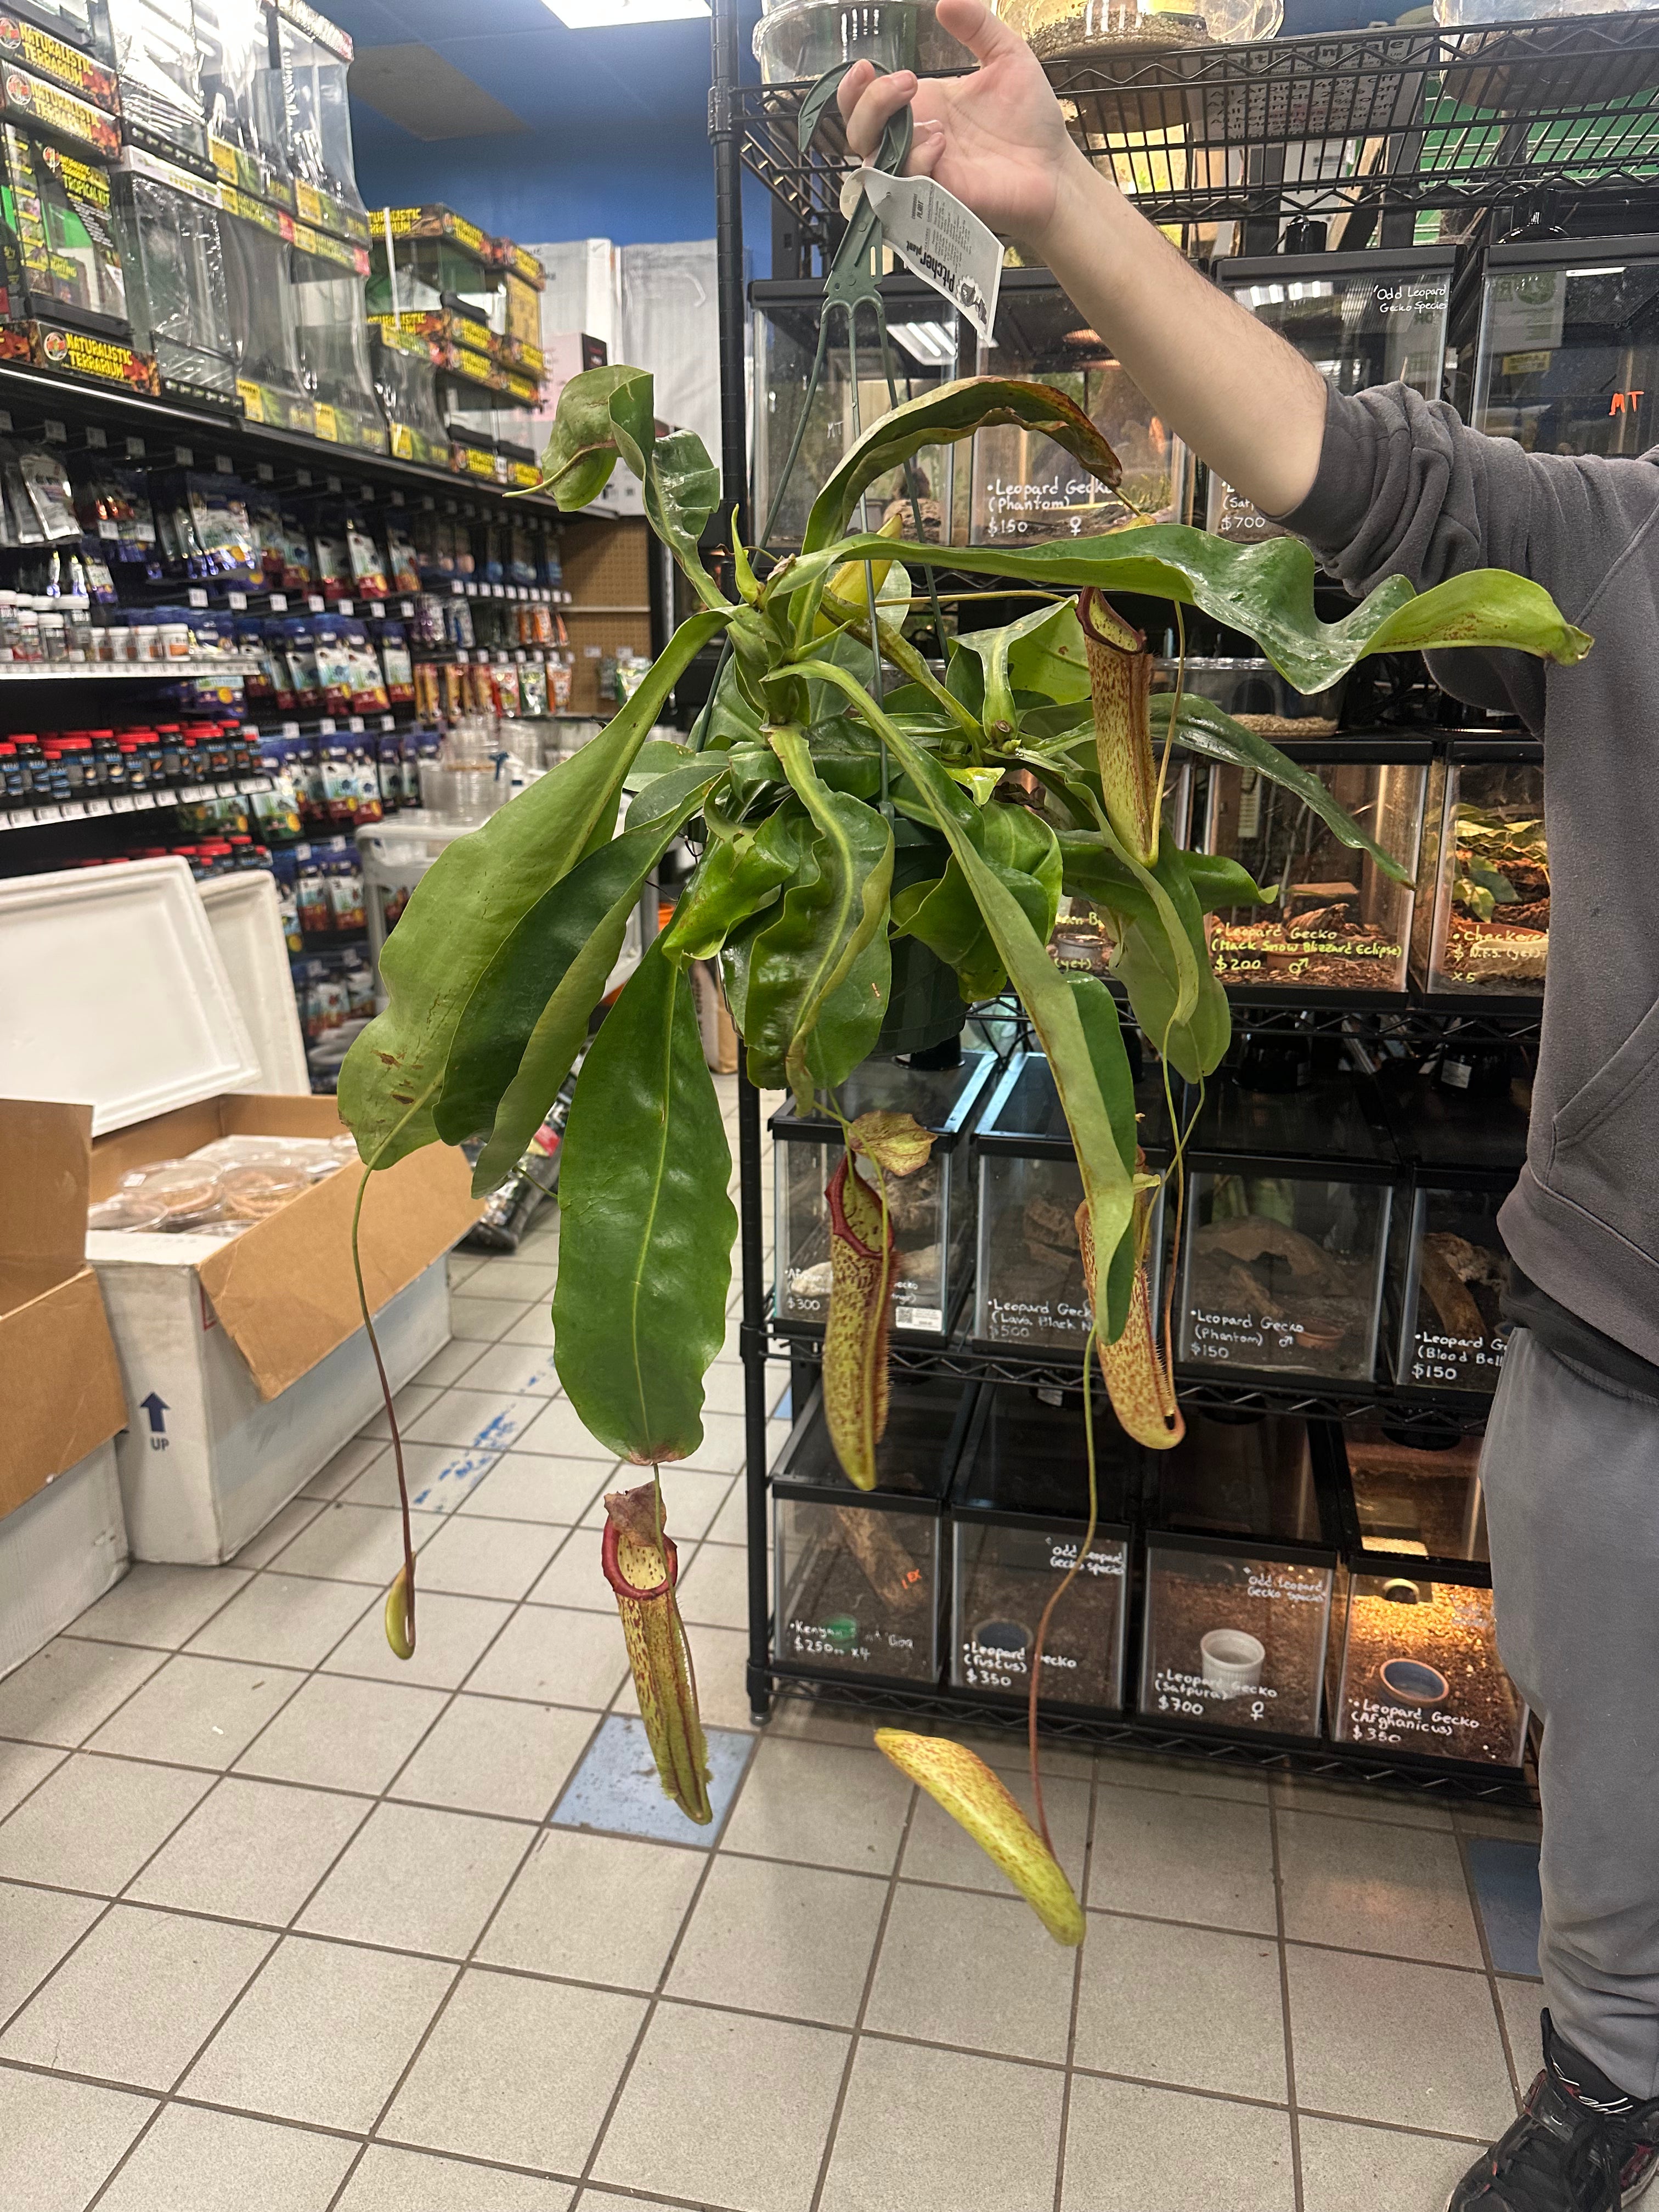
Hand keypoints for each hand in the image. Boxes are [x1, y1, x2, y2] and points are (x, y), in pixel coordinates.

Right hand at [836, 0, 1090, 252]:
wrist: (1054, 166)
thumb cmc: (1031, 118)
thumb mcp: (1006, 56)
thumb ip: (977, 26)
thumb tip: (945, 2)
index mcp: (923, 104)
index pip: (866, 100)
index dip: (854, 86)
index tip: (867, 66)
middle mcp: (914, 138)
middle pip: (857, 130)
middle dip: (866, 104)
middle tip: (905, 84)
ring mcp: (922, 170)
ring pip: (870, 161)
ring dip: (887, 132)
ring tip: (933, 122)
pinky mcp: (934, 198)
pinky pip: (903, 183)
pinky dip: (914, 160)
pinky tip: (941, 144)